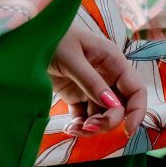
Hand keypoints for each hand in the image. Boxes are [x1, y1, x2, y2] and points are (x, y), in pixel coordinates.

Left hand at [51, 17, 147, 134]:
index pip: (136, 90)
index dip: (137, 111)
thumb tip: (112, 104)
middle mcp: (107, 76)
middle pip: (119, 107)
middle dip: (107, 121)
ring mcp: (91, 87)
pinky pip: (84, 116)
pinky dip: (79, 125)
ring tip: (73, 129)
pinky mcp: (75, 95)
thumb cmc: (53, 38)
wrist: (28, 36)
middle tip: (88, 127)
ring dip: (91, 127)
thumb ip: (91, 81)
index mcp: (113, 62)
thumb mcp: (72, 58)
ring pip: (101, 115)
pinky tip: (69, 129)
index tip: (129, 130)